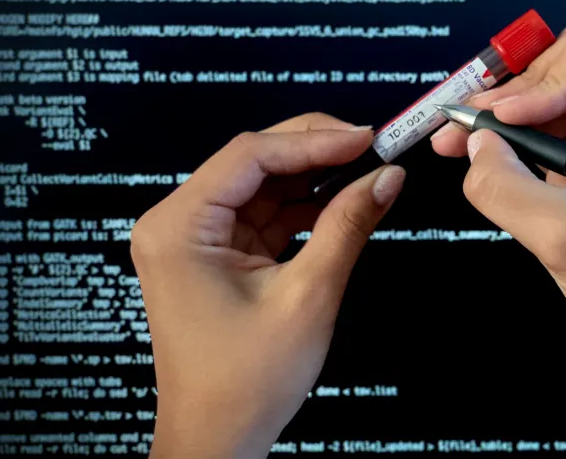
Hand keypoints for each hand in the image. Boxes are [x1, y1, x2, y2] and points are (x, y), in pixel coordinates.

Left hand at [131, 113, 404, 458]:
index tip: (366, 137)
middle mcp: (178, 224)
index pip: (250, 156)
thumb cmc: (246, 381)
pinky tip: (341, 201)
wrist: (219, 439)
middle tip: (372, 146)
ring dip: (314, 178)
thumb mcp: (308, 296)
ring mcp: (197, 239)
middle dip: (315, 152)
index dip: (313, 140)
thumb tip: (386, 177)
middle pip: (254, 162)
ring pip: (263, 186)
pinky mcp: (218, 255)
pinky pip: (265, 215)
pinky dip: (304, 208)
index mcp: (179, 227)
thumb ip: (347, 226)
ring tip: (366, 169)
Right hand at [432, 23, 565, 349]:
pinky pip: (539, 131)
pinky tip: (474, 156)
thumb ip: (509, 188)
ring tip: (453, 140)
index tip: (502, 119)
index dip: (538, 80)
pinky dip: (505, 139)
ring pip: (543, 98)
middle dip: (507, 94)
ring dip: (498, 115)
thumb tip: (473, 144)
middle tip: (459, 123)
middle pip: (559, 69)